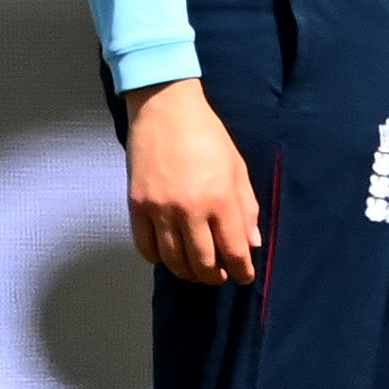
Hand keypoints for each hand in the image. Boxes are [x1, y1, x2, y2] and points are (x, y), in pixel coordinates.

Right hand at [124, 79, 260, 285]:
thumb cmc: (208, 136)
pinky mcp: (136, 206)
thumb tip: (251, 243)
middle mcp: (189, 210)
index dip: (241, 270)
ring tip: (196, 270)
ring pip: (173, 260)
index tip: (244, 277)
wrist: (166, 110)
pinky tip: (169, 256)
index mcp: (220, 199)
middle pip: (202, 262)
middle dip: (214, 277)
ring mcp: (159, 210)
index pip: (233, 250)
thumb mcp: (237, 168)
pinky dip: (158, 258)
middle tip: (219, 277)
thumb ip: (246, 208)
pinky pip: (145, 247)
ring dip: (187, 272)